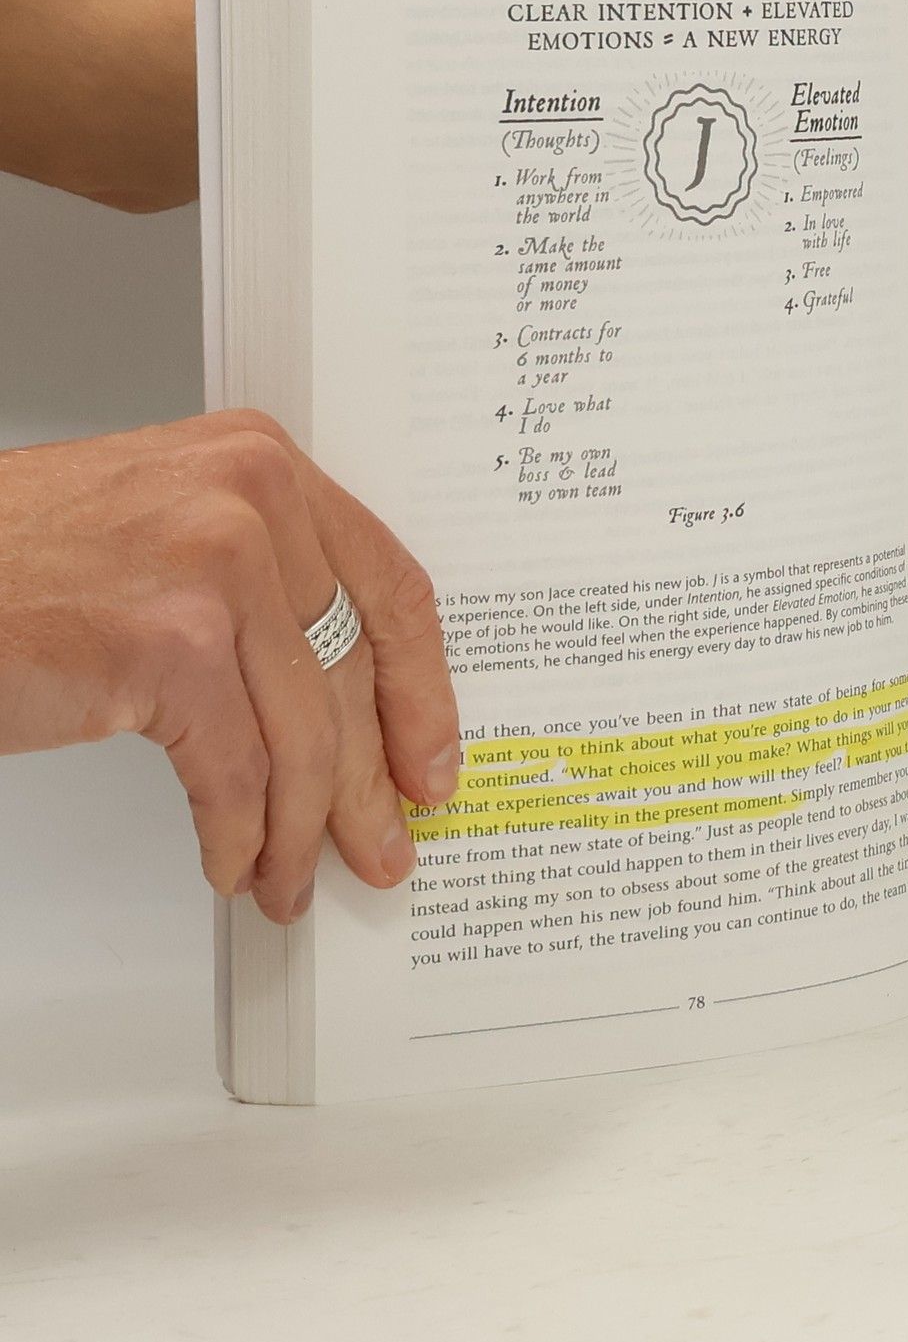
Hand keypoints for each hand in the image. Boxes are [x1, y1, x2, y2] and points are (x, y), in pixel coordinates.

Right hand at [0, 409, 459, 920]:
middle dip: (371, 779)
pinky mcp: (165, 642)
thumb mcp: (166, 538)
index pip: (390, 585)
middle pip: (355, 668)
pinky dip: (240, 835)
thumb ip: (261, 592)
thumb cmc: (15, 563)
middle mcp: (253, 497)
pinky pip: (234, 771)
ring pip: (304, 733)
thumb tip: (342, 706)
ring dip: (305, 828)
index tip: (431, 756)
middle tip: (385, 842)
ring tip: (296, 878)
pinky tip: (235, 864)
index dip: (423, 688)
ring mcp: (215, 565)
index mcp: (264, 463)